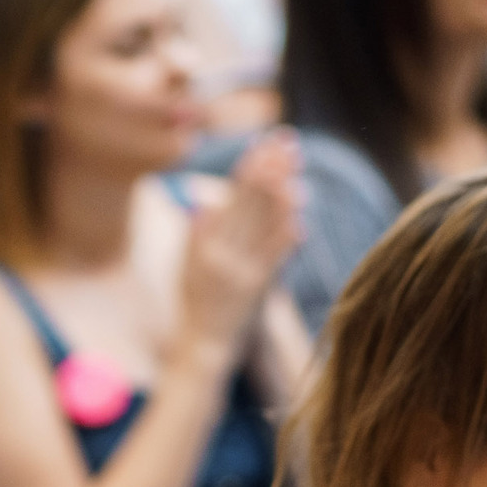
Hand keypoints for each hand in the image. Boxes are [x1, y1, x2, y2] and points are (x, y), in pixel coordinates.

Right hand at [178, 129, 304, 353]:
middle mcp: (219, 253)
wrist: (202, 345)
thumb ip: (197, 233)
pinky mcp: (256, 290)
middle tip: (288, 141)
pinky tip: (299, 216)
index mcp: (202, 243)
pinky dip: (286, 236)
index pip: (229, 195)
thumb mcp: (187, 266)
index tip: (265, 142)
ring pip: (262, 224)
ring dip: (281, 193)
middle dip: (269, 168)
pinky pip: (274, 257)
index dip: (249, 166)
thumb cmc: (196, 303)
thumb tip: (206, 198)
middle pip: (248, 202)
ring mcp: (238, 271)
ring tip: (296, 167)